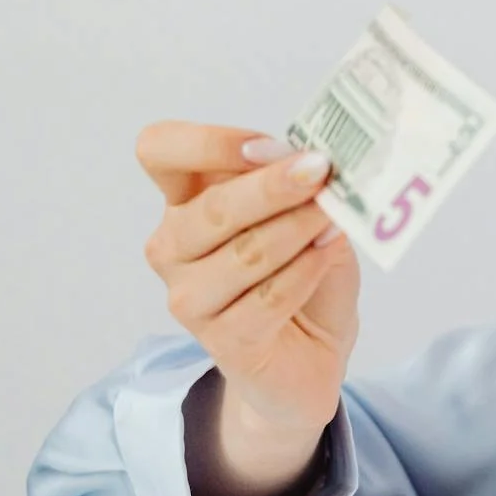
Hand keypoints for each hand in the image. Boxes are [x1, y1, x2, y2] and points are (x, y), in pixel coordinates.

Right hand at [136, 121, 360, 440]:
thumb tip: (304, 158)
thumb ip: (300, 186)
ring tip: (335, 218)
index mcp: (186, 200)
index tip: (267, 147)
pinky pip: (267, 299)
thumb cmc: (305, 270)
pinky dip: (305, 271)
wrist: (313, 352)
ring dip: (297, 229)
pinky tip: (327, 254)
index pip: (160, 151)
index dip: (207, 143)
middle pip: (210, 208)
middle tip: (321, 172)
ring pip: (244, 254)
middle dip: (271, 187)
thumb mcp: (309, 214)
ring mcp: (191, 298)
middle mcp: (175, 247)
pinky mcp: (223, 342)